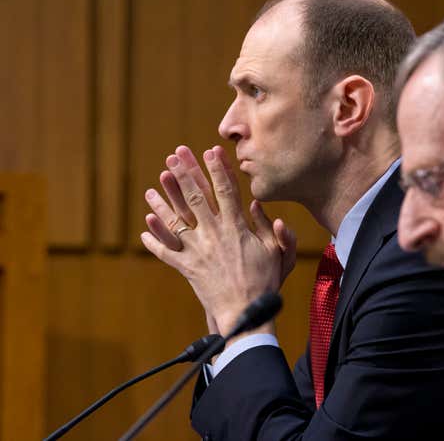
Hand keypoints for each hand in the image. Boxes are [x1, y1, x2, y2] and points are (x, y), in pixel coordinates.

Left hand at [142, 145, 295, 335]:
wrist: (245, 311)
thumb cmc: (265, 281)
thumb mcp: (278, 252)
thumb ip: (271, 228)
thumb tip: (256, 206)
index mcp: (236, 228)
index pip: (226, 190)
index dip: (218, 168)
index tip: (211, 150)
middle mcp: (213, 234)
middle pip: (195, 197)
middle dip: (185, 173)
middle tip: (174, 156)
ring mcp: (197, 250)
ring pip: (175, 220)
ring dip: (163, 201)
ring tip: (153, 185)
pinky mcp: (187, 267)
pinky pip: (166, 251)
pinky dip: (155, 239)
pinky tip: (145, 226)